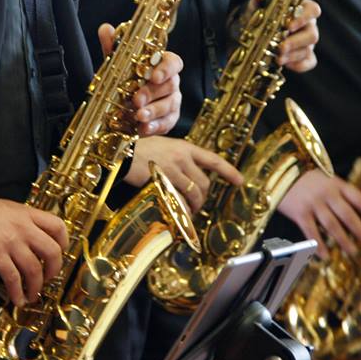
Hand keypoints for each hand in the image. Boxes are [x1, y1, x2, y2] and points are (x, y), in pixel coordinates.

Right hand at [0, 188, 66, 306]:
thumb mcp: (5, 209)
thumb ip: (20, 221)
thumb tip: (28, 238)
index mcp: (26, 214)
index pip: (57, 226)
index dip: (63, 242)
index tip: (60, 254)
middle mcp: (23, 227)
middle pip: (52, 251)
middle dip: (54, 270)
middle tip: (48, 279)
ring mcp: (10, 241)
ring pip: (35, 269)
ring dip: (36, 286)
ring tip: (32, 295)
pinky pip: (13, 278)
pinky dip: (17, 292)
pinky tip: (17, 300)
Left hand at [99, 23, 182, 135]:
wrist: (124, 106)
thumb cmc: (127, 81)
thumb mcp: (117, 64)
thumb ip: (113, 47)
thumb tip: (105, 28)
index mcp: (162, 65)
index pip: (173, 62)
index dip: (166, 69)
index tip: (154, 76)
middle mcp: (171, 82)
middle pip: (170, 85)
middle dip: (152, 93)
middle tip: (136, 100)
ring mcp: (172, 101)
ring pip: (169, 105)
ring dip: (153, 112)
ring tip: (138, 116)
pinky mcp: (169, 119)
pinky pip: (167, 123)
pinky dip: (154, 127)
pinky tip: (142, 130)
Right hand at [123, 137, 243, 212]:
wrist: (121, 153)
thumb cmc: (139, 150)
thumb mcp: (163, 146)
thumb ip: (178, 157)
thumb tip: (188, 173)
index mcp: (184, 147)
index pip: (213, 160)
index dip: (228, 171)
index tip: (239, 181)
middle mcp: (182, 157)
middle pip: (204, 182)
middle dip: (203, 198)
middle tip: (197, 205)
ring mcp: (173, 169)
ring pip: (194, 193)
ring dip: (194, 206)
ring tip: (189, 212)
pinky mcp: (163, 181)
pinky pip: (179, 199)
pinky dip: (182, 209)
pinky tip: (179, 214)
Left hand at [233, 0, 320, 72]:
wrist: (254, 29)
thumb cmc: (261, 13)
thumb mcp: (258, 4)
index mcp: (302, 8)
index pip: (313, 10)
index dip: (304, 18)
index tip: (289, 25)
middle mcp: (308, 25)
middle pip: (312, 34)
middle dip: (296, 42)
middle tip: (281, 47)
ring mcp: (307, 42)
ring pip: (308, 50)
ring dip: (292, 55)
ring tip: (277, 58)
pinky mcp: (304, 56)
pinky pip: (308, 62)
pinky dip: (299, 65)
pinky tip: (286, 65)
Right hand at [277, 170, 360, 258]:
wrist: (279, 174)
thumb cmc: (305, 179)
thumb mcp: (325, 179)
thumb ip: (338, 193)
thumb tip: (355, 214)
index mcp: (336, 184)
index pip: (359, 199)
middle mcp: (327, 194)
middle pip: (348, 215)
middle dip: (360, 232)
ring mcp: (313, 204)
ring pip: (333, 226)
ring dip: (343, 241)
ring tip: (351, 252)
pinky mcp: (300, 213)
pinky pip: (312, 232)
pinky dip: (319, 245)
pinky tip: (325, 256)